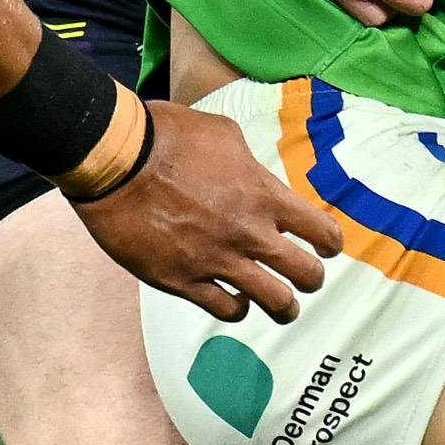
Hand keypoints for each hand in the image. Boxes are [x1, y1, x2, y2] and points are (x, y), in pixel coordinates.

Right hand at [74, 100, 343, 320]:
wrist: (115, 160)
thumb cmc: (168, 136)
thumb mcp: (224, 135)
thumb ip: (250, 164)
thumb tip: (257, 177)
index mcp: (265, 196)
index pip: (322, 232)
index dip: (330, 244)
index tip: (326, 248)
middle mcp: (249, 233)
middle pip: (306, 274)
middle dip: (312, 279)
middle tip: (307, 279)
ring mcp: (216, 260)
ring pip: (274, 301)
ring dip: (285, 307)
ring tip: (284, 308)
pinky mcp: (182, 281)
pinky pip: (225, 310)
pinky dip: (237, 309)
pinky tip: (235, 302)